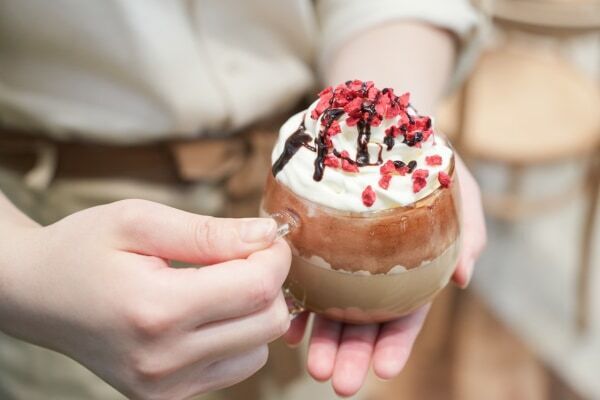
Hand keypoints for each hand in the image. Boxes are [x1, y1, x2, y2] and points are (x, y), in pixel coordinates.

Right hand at [0, 199, 290, 399]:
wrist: (37, 295)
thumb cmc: (84, 249)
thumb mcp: (139, 221)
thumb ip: (209, 231)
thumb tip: (267, 234)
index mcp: (155, 310)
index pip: (256, 288)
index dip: (274, 256)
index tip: (265, 236)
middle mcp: (163, 361)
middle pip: (267, 322)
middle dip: (270, 282)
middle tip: (244, 255)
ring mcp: (165, 388)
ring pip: (259, 348)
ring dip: (254, 311)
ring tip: (219, 283)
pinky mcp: (167, 398)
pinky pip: (235, 366)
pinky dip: (236, 335)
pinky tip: (207, 311)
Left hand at [284, 158, 486, 396]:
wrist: (385, 130)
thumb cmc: (428, 164)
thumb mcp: (461, 192)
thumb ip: (469, 234)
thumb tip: (464, 279)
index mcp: (411, 272)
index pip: (406, 316)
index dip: (396, 344)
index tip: (384, 369)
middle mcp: (374, 275)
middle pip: (364, 322)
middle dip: (352, 354)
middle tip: (339, 380)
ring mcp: (342, 263)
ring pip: (331, 309)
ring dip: (322, 340)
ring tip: (312, 365)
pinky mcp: (315, 244)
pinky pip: (302, 278)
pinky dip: (296, 304)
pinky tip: (289, 325)